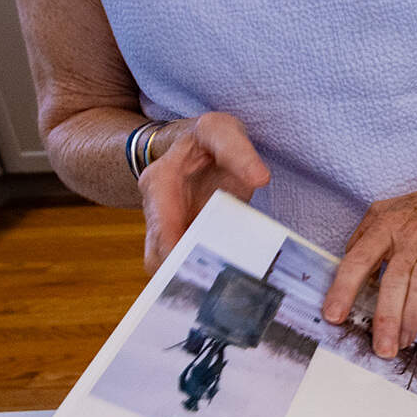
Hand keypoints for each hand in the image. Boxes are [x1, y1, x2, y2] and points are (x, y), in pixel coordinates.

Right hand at [136, 113, 269, 268]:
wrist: (195, 146)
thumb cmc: (207, 139)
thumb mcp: (221, 130)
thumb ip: (238, 150)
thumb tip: (260, 178)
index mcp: (160, 182)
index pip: (161, 224)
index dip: (175, 249)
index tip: (197, 267)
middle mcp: (156, 209)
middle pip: (157, 255)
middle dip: (183, 273)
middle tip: (219, 283)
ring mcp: (165, 228)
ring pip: (167, 267)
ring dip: (192, 279)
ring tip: (227, 285)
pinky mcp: (181, 239)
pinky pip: (184, 265)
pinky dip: (201, 275)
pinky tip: (227, 280)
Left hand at [327, 156, 416, 356]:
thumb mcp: (391, 210)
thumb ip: (365, 235)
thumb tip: (348, 267)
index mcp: (388, 224)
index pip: (359, 259)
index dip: (344, 290)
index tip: (334, 316)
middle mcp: (414, 233)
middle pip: (393, 281)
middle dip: (385, 319)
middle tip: (381, 349)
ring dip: (413, 319)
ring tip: (405, 342)